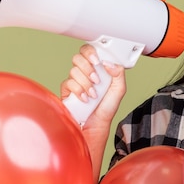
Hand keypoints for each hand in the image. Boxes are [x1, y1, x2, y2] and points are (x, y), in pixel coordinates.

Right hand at [61, 44, 126, 183]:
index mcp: (98, 72)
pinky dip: (78, 90)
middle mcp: (85, 75)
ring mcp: (74, 83)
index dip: (92, 52)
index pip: (91, 52)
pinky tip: (84, 100)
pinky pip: (67, 82)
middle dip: (89, 67)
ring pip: (74, 70)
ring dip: (86, 82)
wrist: (92, 131)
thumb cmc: (104, 115)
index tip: (98, 60)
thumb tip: (109, 62)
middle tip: (96, 80)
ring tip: (92, 95)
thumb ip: (118, 76)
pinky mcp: (65, 93)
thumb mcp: (117, 93)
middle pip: (79, 56)